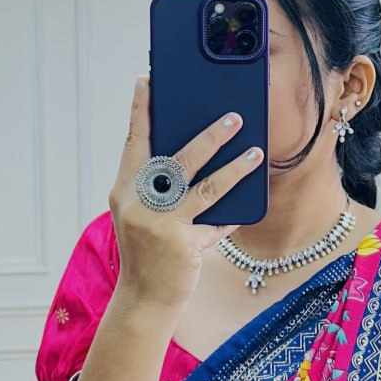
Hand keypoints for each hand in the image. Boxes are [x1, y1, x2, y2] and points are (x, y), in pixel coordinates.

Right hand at [108, 74, 264, 316]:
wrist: (144, 299)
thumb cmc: (148, 253)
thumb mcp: (144, 216)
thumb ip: (161, 189)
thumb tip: (197, 157)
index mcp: (124, 190)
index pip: (134, 142)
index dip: (141, 111)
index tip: (147, 81)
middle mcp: (138, 203)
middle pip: (177, 159)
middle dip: (208, 136)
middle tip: (234, 116)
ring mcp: (160, 223)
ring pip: (204, 186)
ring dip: (234, 167)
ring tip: (256, 153)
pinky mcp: (181, 244)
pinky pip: (216, 223)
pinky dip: (233, 213)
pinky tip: (251, 201)